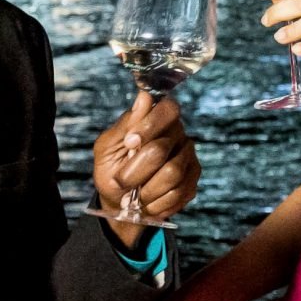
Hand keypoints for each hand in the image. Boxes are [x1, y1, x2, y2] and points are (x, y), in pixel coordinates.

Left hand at [92, 92, 199, 245]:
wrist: (119, 201)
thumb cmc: (111, 169)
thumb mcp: (107, 147)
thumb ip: (125, 125)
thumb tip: (144, 97)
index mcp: (156, 119)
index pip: (168, 109)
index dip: (149, 126)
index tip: (129, 143)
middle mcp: (177, 134)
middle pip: (161, 149)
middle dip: (135, 171)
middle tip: (121, 181)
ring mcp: (188, 158)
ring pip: (171, 174)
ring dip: (145, 191)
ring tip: (134, 196)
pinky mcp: (192, 180)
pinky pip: (178, 194)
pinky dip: (156, 203)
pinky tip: (147, 202)